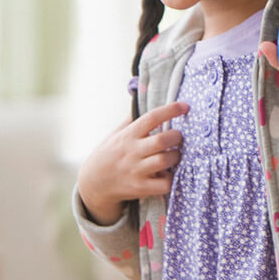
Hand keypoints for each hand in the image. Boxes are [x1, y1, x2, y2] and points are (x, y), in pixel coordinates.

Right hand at [77, 101, 187, 225]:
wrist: (94, 183)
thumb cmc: (112, 152)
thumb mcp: (118, 132)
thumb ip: (133, 117)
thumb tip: (144, 91)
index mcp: (129, 135)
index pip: (151, 118)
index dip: (170, 110)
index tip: (184, 106)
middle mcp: (132, 152)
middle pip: (161, 141)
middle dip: (176, 136)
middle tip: (178, 137)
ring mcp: (136, 170)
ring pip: (164, 161)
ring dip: (175, 156)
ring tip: (174, 155)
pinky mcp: (140, 188)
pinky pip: (163, 184)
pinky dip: (171, 179)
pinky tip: (168, 174)